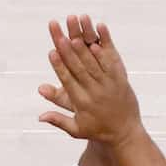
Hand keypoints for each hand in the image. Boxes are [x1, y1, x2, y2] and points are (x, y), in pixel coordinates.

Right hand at [38, 15, 143, 146]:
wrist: (125, 134)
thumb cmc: (97, 130)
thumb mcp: (75, 130)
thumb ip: (58, 120)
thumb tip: (40, 117)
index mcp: (81, 102)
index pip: (68, 80)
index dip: (59, 66)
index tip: (51, 52)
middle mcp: (94, 91)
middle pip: (79, 67)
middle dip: (68, 50)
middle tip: (60, 34)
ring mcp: (108, 83)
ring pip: (94, 61)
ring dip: (84, 44)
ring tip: (75, 31)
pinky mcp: (120, 79)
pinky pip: (111, 61)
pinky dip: (104, 47)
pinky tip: (98, 35)